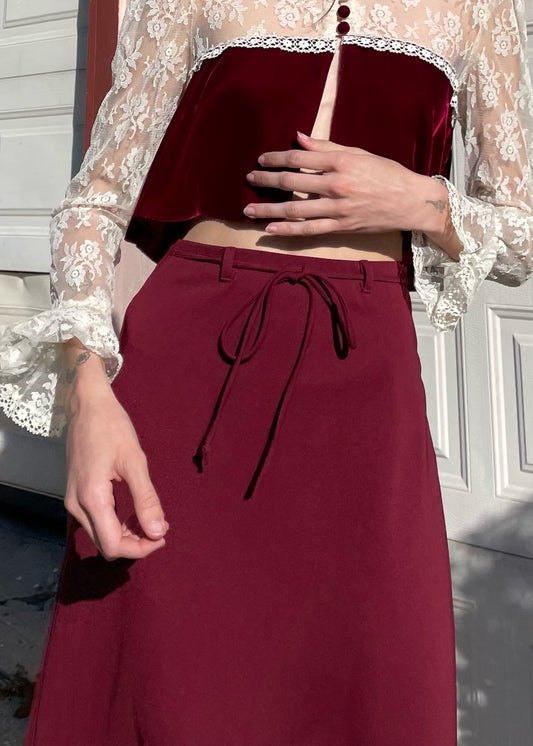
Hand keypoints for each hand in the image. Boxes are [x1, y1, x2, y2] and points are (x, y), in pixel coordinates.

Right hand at [63, 351, 168, 560]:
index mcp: (91, 497)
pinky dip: (117, 524)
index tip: (163, 535)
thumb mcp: (135, 461)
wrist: (86, 405)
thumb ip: (146, 499)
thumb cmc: (111, 427)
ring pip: (101, 535)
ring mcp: (73, 500)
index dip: (140, 549)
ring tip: (152, 518)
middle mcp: (77, 504)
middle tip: (161, 527)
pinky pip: (96, 521)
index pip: (114, 545)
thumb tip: (158, 532)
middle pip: (106, 545)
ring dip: (127, 535)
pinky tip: (135, 511)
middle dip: (135, 543)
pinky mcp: (76, 494)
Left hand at [243, 131, 445, 237]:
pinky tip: (269, 230)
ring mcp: (338, 208)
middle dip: (266, 181)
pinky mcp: (341, 227)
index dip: (276, 158)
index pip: (299, 158)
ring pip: (295, 209)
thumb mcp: (359, 154)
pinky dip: (287, 230)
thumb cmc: (387, 174)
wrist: (411, 201)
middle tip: (249, 180)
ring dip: (269, 210)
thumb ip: (326, 148)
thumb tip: (299, 138)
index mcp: (340, 162)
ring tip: (248, 210)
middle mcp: (337, 185)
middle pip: (292, 183)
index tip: (261, 160)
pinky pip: (309, 230)